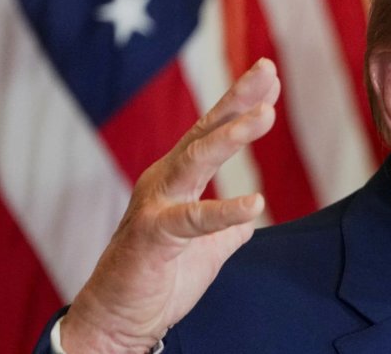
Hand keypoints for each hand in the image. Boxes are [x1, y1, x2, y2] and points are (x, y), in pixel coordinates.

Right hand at [60, 58, 280, 352]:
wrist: (121, 319)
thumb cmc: (160, 276)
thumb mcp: (206, 246)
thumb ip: (226, 228)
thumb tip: (249, 221)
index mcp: (177, 179)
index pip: (211, 132)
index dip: (240, 103)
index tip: (270, 75)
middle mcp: (164, 181)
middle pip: (204, 132)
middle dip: (237, 100)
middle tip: (267, 71)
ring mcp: (156, 205)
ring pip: (195, 160)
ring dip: (232, 135)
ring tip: (266, 114)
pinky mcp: (154, 236)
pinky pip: (193, 220)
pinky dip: (225, 211)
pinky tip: (255, 203)